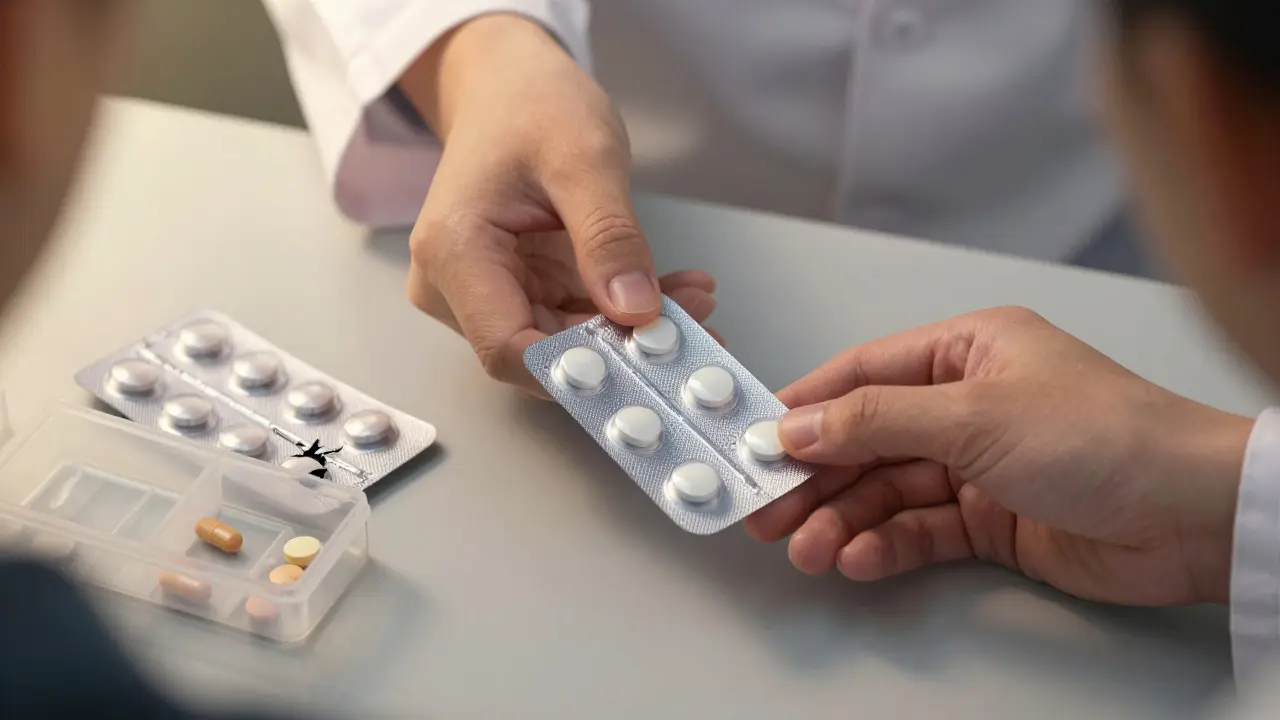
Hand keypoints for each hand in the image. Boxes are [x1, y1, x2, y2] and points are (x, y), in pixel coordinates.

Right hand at [401, 15, 716, 393]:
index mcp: (454, 253)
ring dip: (633, 331)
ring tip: (696, 301)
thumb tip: (636, 311)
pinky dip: (625, 310)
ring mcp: (485, 292)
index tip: (652, 359)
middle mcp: (455, 286)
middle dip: (623, 348)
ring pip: (566, 340)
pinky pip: (575, 318)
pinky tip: (676, 292)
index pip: (508, 348)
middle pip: (542, 351)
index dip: (580, 369)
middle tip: (698, 324)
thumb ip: (609, 237)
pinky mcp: (517, 289)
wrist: (507, 84)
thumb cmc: (529, 105)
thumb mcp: (583, 159)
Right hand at [744, 307, 1253, 605]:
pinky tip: (858, 558)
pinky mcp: (992, 521)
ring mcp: (979, 465)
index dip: (806, 406)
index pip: (864, 374)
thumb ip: (875, 421)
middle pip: (868, 439)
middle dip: (815, 476)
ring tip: (807, 548)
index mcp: (967, 350)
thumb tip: (798, 423)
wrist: (1189, 516)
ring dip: (843, 519)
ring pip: (888, 491)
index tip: (754, 438)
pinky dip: (886, 544)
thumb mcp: (972, 415)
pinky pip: (920, 530)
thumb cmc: (1102, 436)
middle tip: (766, 509)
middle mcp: (968, 404)